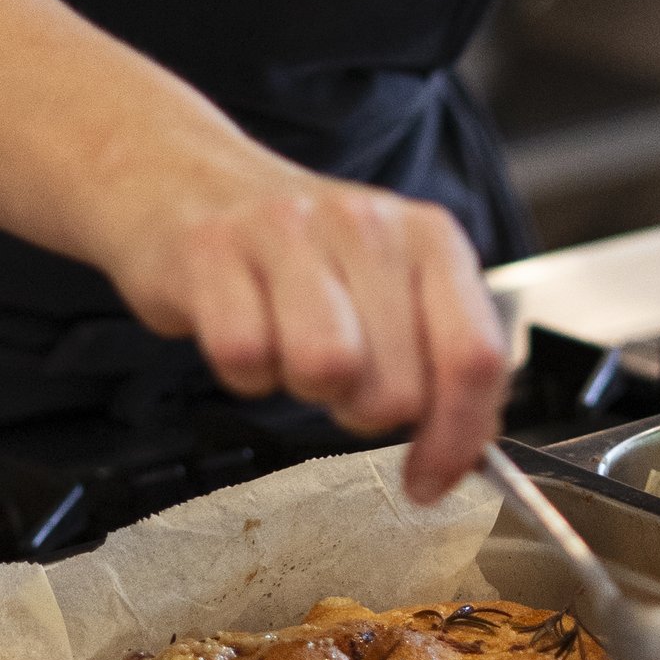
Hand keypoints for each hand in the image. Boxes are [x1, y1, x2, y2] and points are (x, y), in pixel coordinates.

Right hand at [93, 129, 510, 503]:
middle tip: (336, 377)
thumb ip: (437, 360)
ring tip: (289, 348)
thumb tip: (461, 451)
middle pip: (398, 389)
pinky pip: (244, 359)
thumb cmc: (301, 253)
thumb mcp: (390, 287)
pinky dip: (242, 372)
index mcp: (430, 238)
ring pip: (325, 371)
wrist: (185, 179)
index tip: (429, 480)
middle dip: (363, 411)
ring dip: (304, 388)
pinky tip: (243, 329)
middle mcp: (367, 225)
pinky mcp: (212, 249)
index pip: (474, 357)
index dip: (456, 439)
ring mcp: (288, 231)